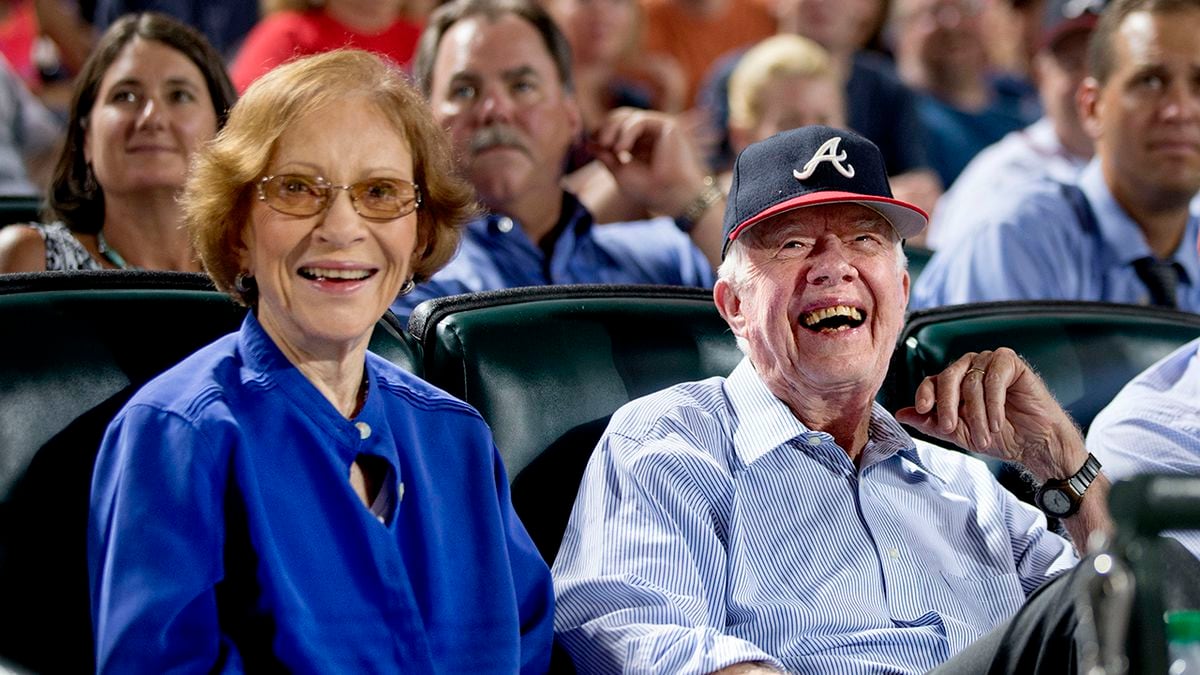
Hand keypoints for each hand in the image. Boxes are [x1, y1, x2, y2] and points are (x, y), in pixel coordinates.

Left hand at [590, 107, 708, 217]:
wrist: (671, 197)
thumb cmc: (649, 190)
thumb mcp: (620, 172)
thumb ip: (605, 157)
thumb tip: (587, 143)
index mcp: (637, 144)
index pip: (614, 127)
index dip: (601, 131)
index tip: (591, 143)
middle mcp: (648, 134)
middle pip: (619, 117)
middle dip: (605, 127)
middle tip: (599, 143)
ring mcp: (658, 128)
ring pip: (627, 115)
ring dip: (614, 128)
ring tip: (610, 147)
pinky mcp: (667, 126)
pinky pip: (640, 119)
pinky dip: (627, 131)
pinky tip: (621, 148)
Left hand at [893, 348, 1087, 481]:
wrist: (1035, 444)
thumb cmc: (999, 436)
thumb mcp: (959, 434)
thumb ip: (931, 423)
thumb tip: (901, 414)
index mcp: (953, 383)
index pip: (931, 381)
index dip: (925, 394)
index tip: (923, 410)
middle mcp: (969, 368)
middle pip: (947, 377)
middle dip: (948, 406)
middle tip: (951, 428)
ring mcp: (989, 362)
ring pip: (971, 381)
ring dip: (977, 413)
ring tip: (985, 436)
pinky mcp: (1010, 362)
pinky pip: (994, 377)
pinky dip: (993, 402)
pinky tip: (997, 422)